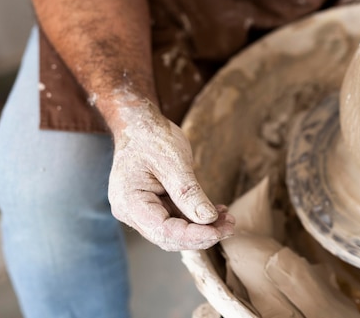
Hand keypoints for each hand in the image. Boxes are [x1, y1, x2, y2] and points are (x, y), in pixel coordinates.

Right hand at [107, 98, 234, 250]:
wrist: (140, 123)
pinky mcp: (154, 205)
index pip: (162, 230)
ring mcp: (142, 210)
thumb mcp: (173, 162)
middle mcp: (132, 211)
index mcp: (129, 202)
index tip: (218, 232)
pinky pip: (176, 218)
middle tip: (229, 227)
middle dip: (200, 235)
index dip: (192, 236)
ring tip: (228, 220)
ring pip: (175, 230)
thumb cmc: (151, 137)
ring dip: (202, 227)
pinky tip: (216, 212)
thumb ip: (189, 193)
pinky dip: (196, 217)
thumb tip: (209, 219)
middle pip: (168, 236)